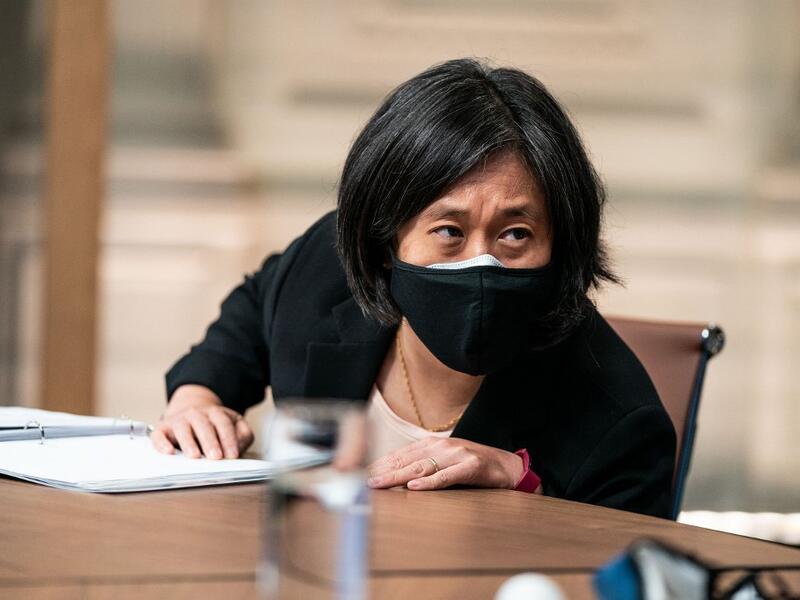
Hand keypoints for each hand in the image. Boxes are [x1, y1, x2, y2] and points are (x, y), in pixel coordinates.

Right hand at [150, 384, 253, 458]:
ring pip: (182, 428)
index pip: (223, 424)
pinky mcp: (163, 429)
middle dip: (210, 442)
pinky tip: (168, 452)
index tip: (232, 455)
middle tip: (216, 457)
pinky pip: (160, 435)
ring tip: (194, 455)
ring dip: (189, 442)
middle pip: (204, 425)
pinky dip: (162, 443)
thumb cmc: (215, 425)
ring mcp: (179, 420)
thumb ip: (243, 434)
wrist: (191, 411)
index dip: (229, 440)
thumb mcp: (235, 425)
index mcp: (215, 413)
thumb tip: (239, 446)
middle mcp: (196, 414)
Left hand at [367, 437, 524, 490]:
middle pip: (406, 460)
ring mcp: (457, 455)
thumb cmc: (475, 466)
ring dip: (397, 476)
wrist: (509, 466)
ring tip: (379, 484)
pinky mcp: (470, 467)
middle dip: (382, 470)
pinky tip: (414, 487)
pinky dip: (429, 482)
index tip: (361, 473)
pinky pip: (446, 477)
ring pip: (421, 467)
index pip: (401, 454)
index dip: (381, 463)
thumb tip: (397, 478)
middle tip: (361, 481)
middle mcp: (443, 446)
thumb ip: (426, 465)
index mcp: (435, 444)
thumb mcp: (447, 462)